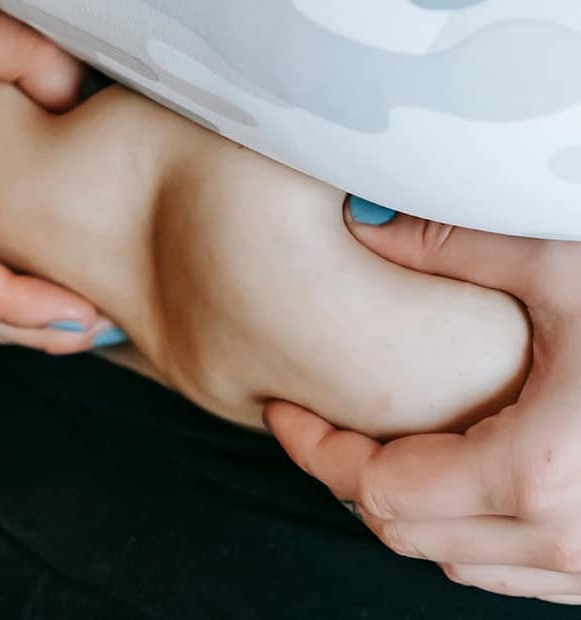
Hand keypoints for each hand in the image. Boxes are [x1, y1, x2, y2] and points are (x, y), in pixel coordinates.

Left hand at [265, 202, 580, 603]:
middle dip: (347, 476)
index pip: (376, 490)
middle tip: (317, 421)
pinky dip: (465, 529)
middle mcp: (569, 544)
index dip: (316, 451)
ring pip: (454, 560)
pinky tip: (460, 475)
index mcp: (540, 477)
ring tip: (378, 443)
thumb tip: (367, 225)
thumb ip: (458, 248)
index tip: (282, 412)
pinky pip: (509, 571)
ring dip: (405, 505)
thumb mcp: (570, 265)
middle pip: (402, 532)